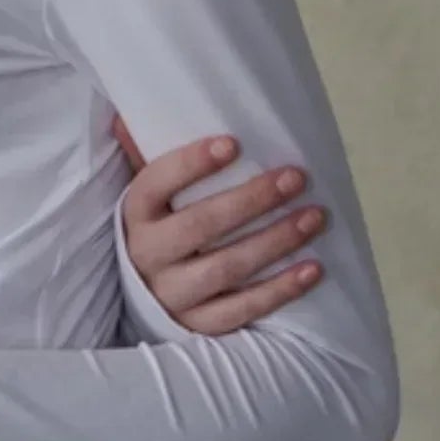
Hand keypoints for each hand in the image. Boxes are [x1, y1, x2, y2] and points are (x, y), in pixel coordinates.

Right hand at [111, 115, 324, 335]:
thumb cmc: (159, 226)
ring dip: (275, 241)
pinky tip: (312, 269)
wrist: (146, 296)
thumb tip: (124, 115)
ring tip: (314, 216)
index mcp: (136, 213)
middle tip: (295, 178)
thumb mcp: (151, 193)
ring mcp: (172, 293)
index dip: (192, 164)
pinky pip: (241, 310)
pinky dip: (279, 291)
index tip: (233, 143)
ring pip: (226, 268)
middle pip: (200, 226)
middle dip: (251, 200)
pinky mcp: (198, 324)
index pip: (157, 182)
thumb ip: (146, 154)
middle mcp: (149, 254)